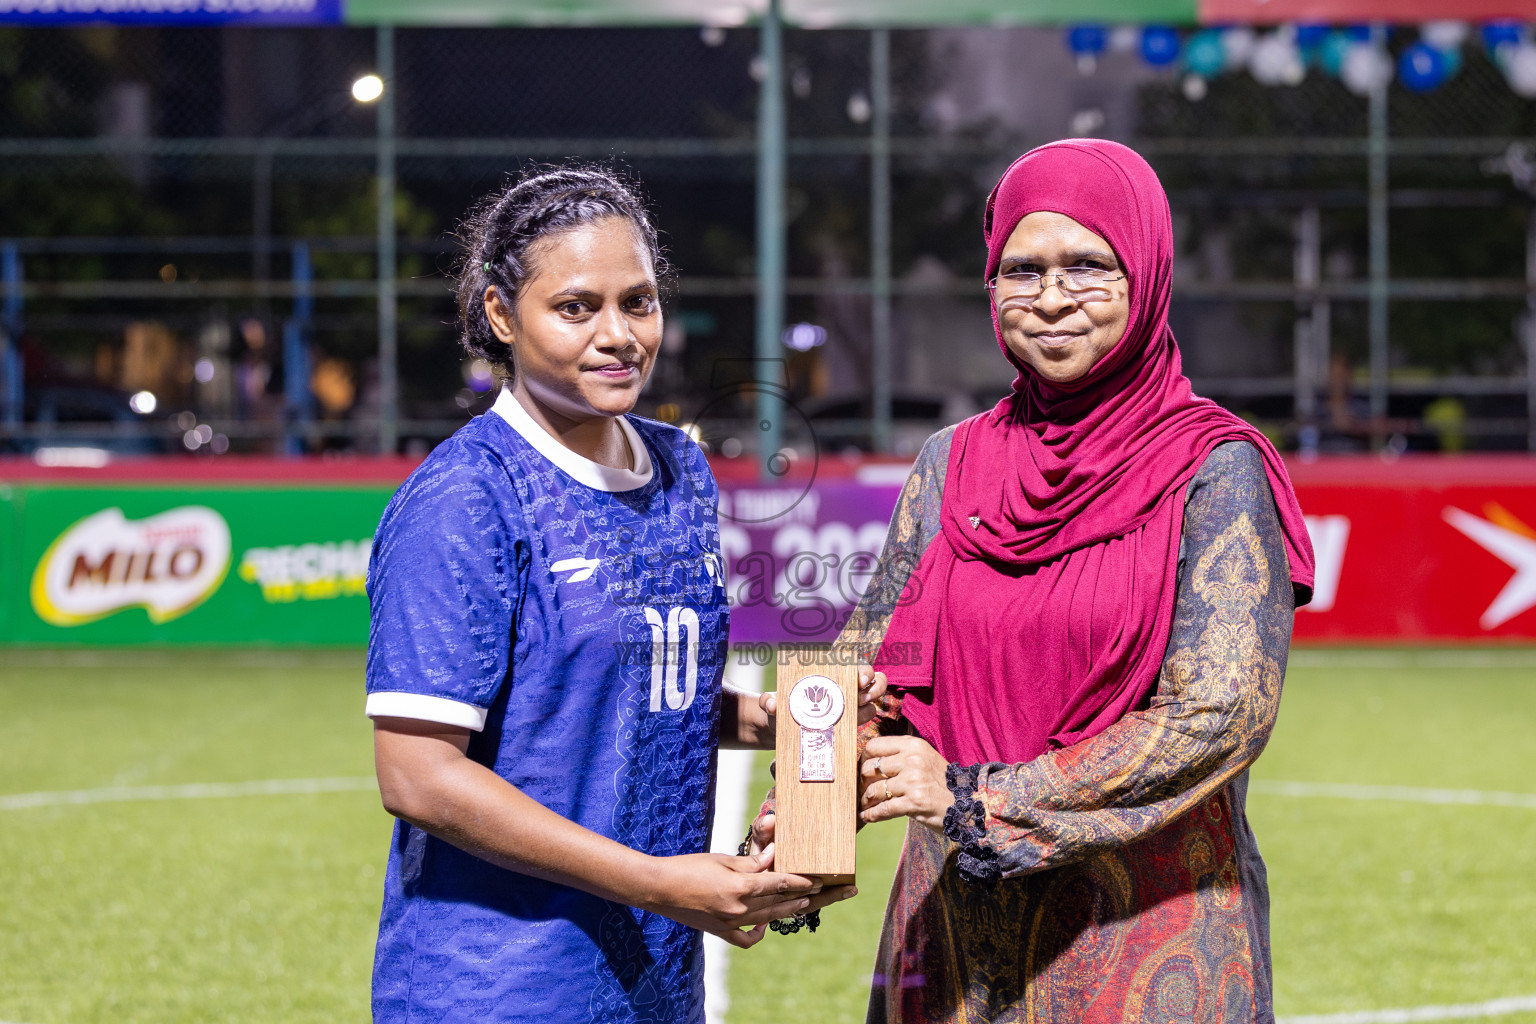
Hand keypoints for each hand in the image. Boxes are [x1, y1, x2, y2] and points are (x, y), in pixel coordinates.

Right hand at [642, 847, 854, 948]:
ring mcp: (730, 923)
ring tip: (805, 904)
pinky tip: (766, 924)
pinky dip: (758, 932)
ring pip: (767, 918)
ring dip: (788, 911)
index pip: (780, 883)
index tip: (819, 879)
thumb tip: (774, 856)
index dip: (801, 881)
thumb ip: (751, 862)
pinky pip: (745, 938)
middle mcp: (739, 909)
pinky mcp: (720, 931)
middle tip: (824, 892)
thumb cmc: (689, 867)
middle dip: (805, 897)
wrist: (659, 889)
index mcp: (741, 888)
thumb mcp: (722, 859)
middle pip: (780, 903)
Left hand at [758, 663, 887, 726]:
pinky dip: (860, 724)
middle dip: (874, 688)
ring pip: (872, 704)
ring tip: (854, 715)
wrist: (778, 727)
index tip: (859, 681)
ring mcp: (849, 707)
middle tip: (860, 698)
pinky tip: (849, 728)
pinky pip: (863, 723)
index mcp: (832, 674)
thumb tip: (771, 704)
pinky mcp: (848, 725)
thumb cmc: (779, 706)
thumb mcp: (773, 702)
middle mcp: (846, 688)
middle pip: (875, 681)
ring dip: (868, 708)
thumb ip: (770, 700)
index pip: (857, 667)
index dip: (864, 672)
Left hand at [860, 735, 952, 831]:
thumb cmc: (941, 782)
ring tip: (865, 805)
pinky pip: (883, 809)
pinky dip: (872, 814)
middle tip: (862, 790)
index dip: (864, 759)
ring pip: (875, 790)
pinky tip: (867, 816)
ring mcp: (913, 781)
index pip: (874, 746)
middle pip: (870, 768)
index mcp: (913, 745)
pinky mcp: (914, 802)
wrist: (967, 804)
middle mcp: (912, 760)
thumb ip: (900, 756)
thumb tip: (867, 762)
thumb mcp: (924, 758)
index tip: (863, 770)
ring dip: (866, 800)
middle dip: (863, 782)